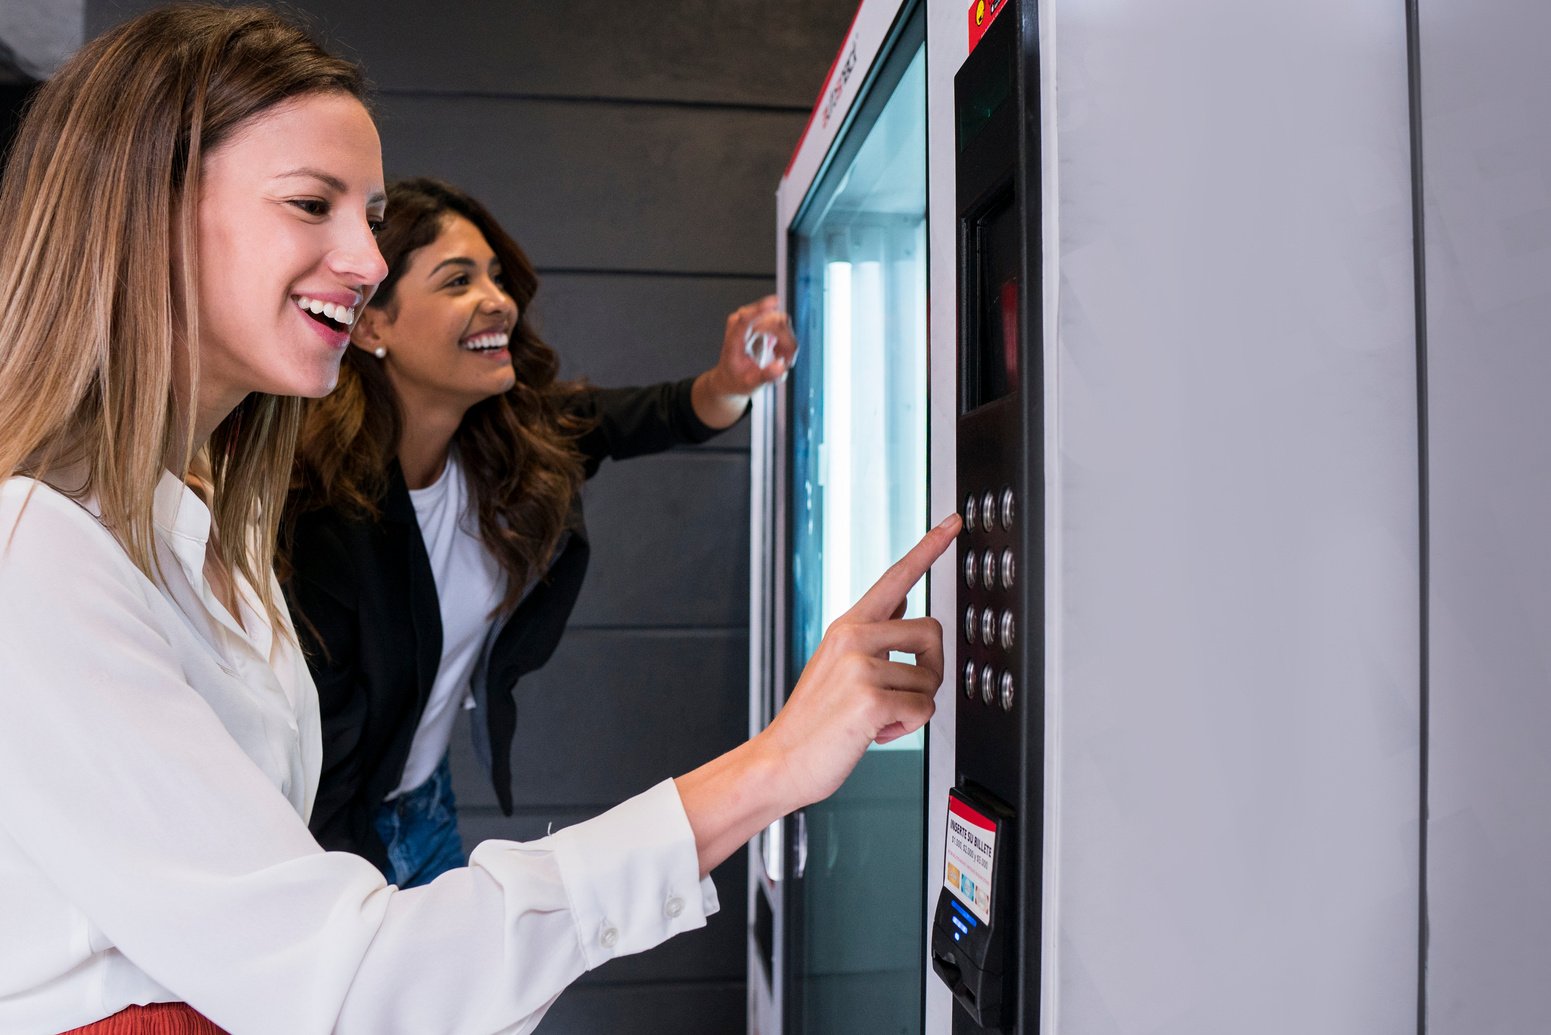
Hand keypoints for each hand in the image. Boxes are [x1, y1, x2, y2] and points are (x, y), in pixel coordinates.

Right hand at [674, 514, 960, 875]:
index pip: (896, 576)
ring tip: (877, 716)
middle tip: (902, 694)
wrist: (781, 761)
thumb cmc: (814, 721)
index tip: (954, 522)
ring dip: (914, 706)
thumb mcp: (839, 663)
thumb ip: (873, 631)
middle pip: (933, 632)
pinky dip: (907, 727)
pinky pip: (923, 708)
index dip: (929, 547)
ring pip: (930, 679)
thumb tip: (903, 600)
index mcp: (847, 626)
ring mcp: (860, 665)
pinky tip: (875, 732)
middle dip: (931, 670)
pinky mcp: (870, 697)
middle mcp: (853, 637)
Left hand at [691, 296, 797, 427]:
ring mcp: (752, 320)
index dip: (760, 308)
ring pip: (781, 323)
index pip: (745, 317)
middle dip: (786, 342)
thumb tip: (781, 366)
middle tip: (787, 362)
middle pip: (774, 321)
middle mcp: (742, 323)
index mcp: (734, 338)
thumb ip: (765, 376)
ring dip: (787, 344)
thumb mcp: (749, 384)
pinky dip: (785, 342)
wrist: (729, 377)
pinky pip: (782, 326)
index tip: (774, 302)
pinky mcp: (761, 321)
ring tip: (781, 361)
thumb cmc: (736, 379)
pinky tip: (779, 355)